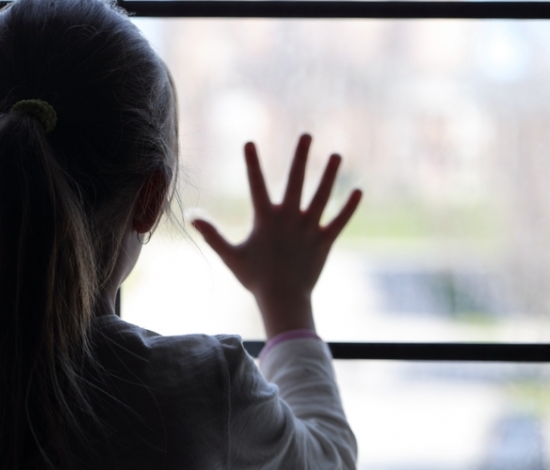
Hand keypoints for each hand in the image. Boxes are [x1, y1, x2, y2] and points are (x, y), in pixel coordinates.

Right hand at [192, 134, 361, 337]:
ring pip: (322, 196)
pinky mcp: (324, 241)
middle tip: (307, 135)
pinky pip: (339, 221)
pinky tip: (358, 191)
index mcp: (266, 220)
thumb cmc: (255, 278)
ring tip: (336, 155)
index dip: (252, 164)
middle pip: (296, 181)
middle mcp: (289, 219)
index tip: (249, 142)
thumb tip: (191, 217)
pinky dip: (349, 207)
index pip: (257, 185)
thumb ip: (212, 234)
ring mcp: (309, 229)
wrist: (283, 300)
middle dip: (301, 157)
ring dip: (329, 175)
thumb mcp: (230, 255)